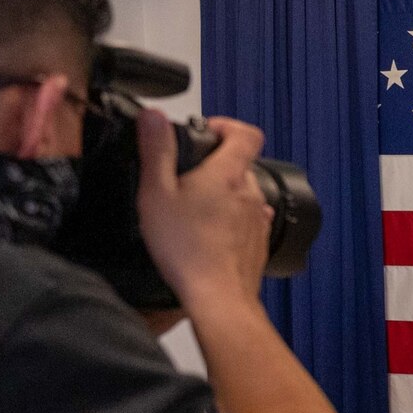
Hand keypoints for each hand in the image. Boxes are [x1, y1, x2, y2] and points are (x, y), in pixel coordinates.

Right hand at [135, 111, 271, 308]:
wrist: (218, 297)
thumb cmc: (187, 250)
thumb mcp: (157, 194)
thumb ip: (156, 151)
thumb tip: (154, 116)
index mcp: (227, 174)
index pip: (246, 132)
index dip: (227, 126)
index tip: (207, 131)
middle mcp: (250, 193)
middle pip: (241, 164)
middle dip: (215, 165)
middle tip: (186, 177)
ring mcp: (257, 219)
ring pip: (243, 194)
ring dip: (223, 195)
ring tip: (193, 210)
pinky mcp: (258, 243)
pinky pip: (246, 222)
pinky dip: (230, 222)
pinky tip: (208, 235)